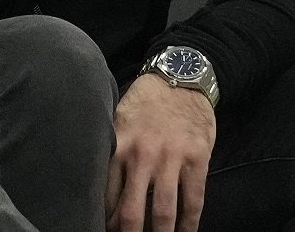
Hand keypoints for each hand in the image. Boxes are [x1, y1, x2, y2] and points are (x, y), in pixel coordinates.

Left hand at [106, 73, 216, 231]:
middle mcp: (142, 155)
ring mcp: (170, 159)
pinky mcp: (196, 160)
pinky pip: (193, 201)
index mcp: (118, 145)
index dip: (105, 219)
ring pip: (164, 212)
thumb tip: (98, 184)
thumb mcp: (118, 119)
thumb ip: (112, 149)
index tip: (105, 230)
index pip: (106, 194)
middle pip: (132, 211)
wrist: (180, 78)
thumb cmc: (145, 102)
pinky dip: (190, 224)